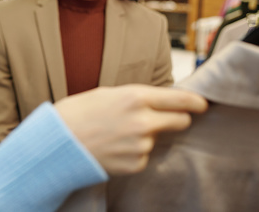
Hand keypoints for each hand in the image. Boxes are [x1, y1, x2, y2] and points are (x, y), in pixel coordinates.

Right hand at [55, 84, 206, 174]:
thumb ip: (136, 97)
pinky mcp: (135, 164)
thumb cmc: (75, 114)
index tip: (202, 104)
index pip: (180, 99)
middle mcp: (143, 121)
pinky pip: (144, 155)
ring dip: (146, 135)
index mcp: (135, 97)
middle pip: (180, 121)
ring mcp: (140, 146)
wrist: (56, 144)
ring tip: (117, 133)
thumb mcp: (106, 93)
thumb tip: (158, 103)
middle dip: (176, 118)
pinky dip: (134, 151)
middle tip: (160, 117)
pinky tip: (114, 147)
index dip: (194, 101)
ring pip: (157, 138)